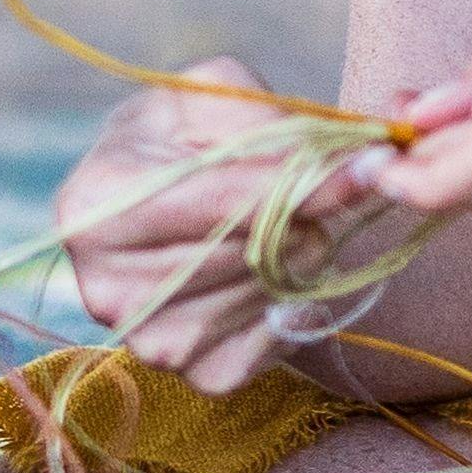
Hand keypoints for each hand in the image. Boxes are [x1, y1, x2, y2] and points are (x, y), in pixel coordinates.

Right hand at [58, 67, 420, 397]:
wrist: (150, 191)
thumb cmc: (182, 134)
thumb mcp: (212, 94)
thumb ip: (274, 118)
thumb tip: (365, 151)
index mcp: (95, 208)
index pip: (228, 202)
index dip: (309, 182)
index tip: (375, 163)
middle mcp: (108, 288)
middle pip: (258, 253)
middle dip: (308, 214)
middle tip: (325, 186)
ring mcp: (151, 344)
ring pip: (275, 291)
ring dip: (305, 254)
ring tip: (290, 223)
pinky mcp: (199, 378)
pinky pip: (282, 337)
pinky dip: (299, 297)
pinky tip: (280, 267)